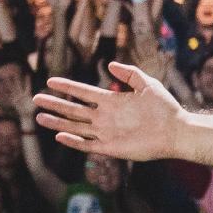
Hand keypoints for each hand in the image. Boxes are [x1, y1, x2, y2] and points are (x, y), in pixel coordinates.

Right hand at [35, 62, 184, 159]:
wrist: (177, 131)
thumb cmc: (165, 108)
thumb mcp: (147, 84)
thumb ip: (129, 73)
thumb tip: (110, 64)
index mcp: (112, 101)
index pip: (83, 93)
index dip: (68, 87)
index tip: (51, 81)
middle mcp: (106, 117)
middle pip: (74, 110)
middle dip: (55, 105)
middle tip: (36, 99)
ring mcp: (107, 133)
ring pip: (76, 127)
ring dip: (58, 123)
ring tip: (40, 117)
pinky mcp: (111, 148)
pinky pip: (88, 145)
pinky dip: (74, 141)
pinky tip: (60, 136)